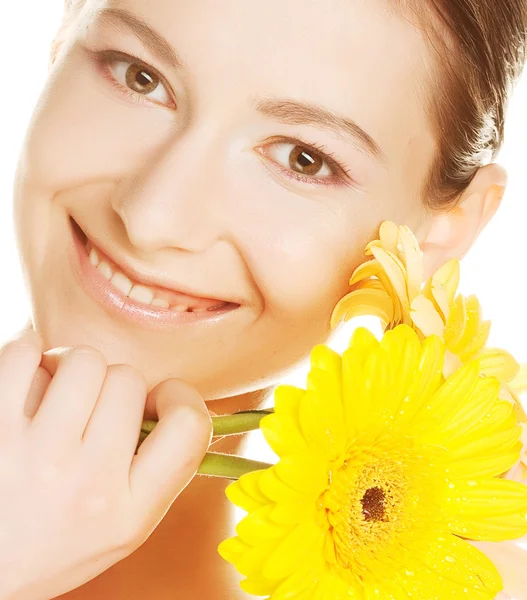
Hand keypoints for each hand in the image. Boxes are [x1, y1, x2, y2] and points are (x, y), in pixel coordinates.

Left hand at [0, 327, 211, 599]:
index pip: (189, 425)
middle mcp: (86, 486)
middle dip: (114, 386)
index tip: (160, 400)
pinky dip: (29, 360)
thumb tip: (168, 397)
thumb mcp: (125, 526)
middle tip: (93, 411)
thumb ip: (161, 469)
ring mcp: (35, 456)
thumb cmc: (54, 542)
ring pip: (83, 359)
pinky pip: (26, 353)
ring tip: (58, 400)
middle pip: (129, 379)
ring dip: (73, 370)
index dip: (180, 397)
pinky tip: (26, 390)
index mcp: (130, 513)